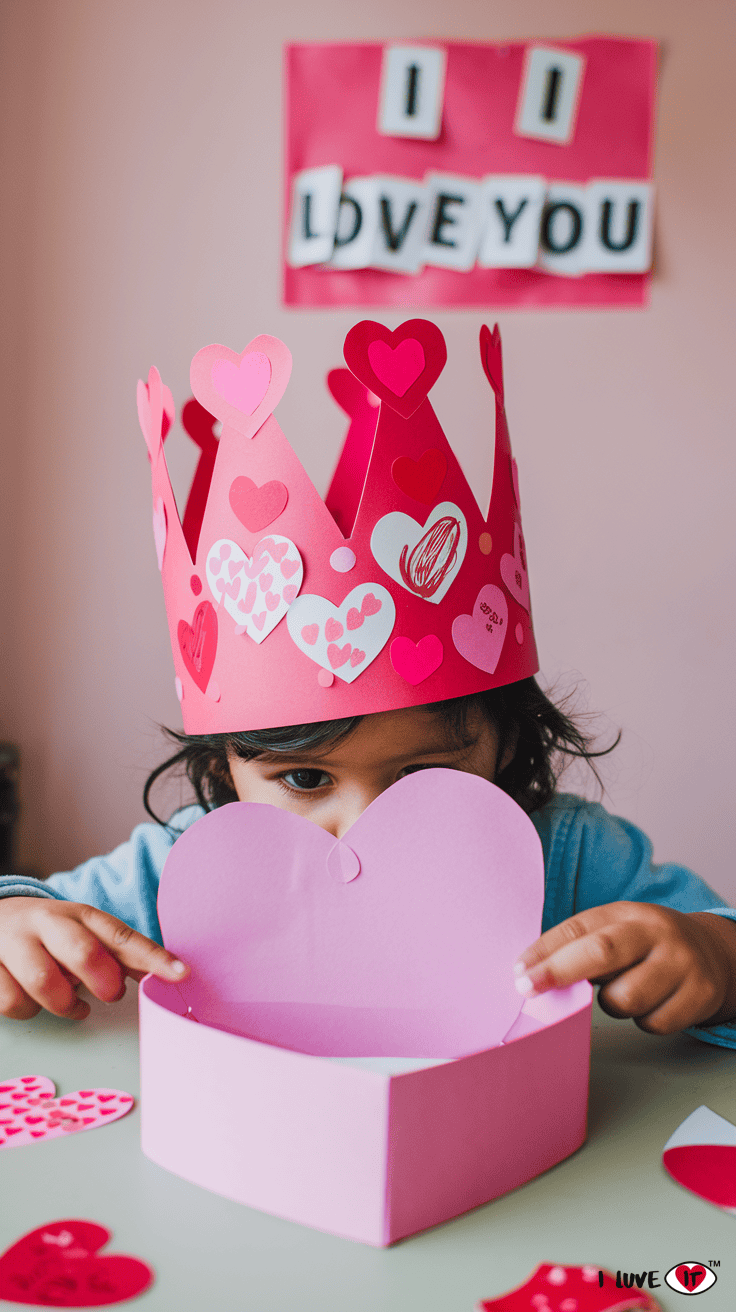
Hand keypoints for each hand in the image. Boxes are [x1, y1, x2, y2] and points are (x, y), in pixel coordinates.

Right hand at [0, 898, 188, 1020]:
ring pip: (43, 981)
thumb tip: (170, 974)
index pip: (122, 936)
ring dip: (63, 1002)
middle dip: (102, 979)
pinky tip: (34, 1001)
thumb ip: (122, 955)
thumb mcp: (87, 933)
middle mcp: (48, 923)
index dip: (152, 957)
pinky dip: (28, 1010)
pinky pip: (12, 1001)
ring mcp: (15, 942)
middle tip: (109, 994)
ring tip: (73, 1003)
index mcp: (81, 915)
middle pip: (82, 951)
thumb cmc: (50, 933)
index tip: (181, 974)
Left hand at [514, 902, 735, 1033]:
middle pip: (601, 952)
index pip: (579, 928)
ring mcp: (681, 963)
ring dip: (613, 1005)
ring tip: (625, 990)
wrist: (714, 954)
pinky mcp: (700, 995)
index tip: (519, 972)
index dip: (545, 950)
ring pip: (626, 999)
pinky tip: (655, 1003)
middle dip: (559, 971)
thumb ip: (582, 947)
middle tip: (528, 988)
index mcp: (628, 913)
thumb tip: (534, 975)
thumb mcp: (618, 932)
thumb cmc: (648, 946)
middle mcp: (656, 933)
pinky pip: (654, 1023)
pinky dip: (645, 1021)